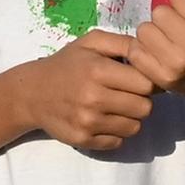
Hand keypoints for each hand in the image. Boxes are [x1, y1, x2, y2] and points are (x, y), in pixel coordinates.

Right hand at [28, 31, 160, 153]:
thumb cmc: (67, 64)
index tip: (139, 80)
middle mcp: (93, 98)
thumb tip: (152, 53)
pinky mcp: (82, 140)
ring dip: (130, 118)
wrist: (31, 93)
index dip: (148, 82)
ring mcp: (87, 122)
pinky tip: (104, 120)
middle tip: (128, 94)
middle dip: (141, 100)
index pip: (146, 84)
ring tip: (116, 107)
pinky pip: (118, 142)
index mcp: (98, 70)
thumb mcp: (92, 42)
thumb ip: (124, 43)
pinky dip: (116, 133)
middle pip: (145, 108)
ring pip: (134, 127)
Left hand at [126, 0, 184, 104]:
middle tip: (178, 28)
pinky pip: (135, 52)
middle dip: (166, 17)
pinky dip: (142, 49)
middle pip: (159, 12)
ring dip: (153, 32)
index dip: (183, 1)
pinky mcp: (162, 77)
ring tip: (167, 40)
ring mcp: (177, 63)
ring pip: (144, 30)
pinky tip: (157, 52)